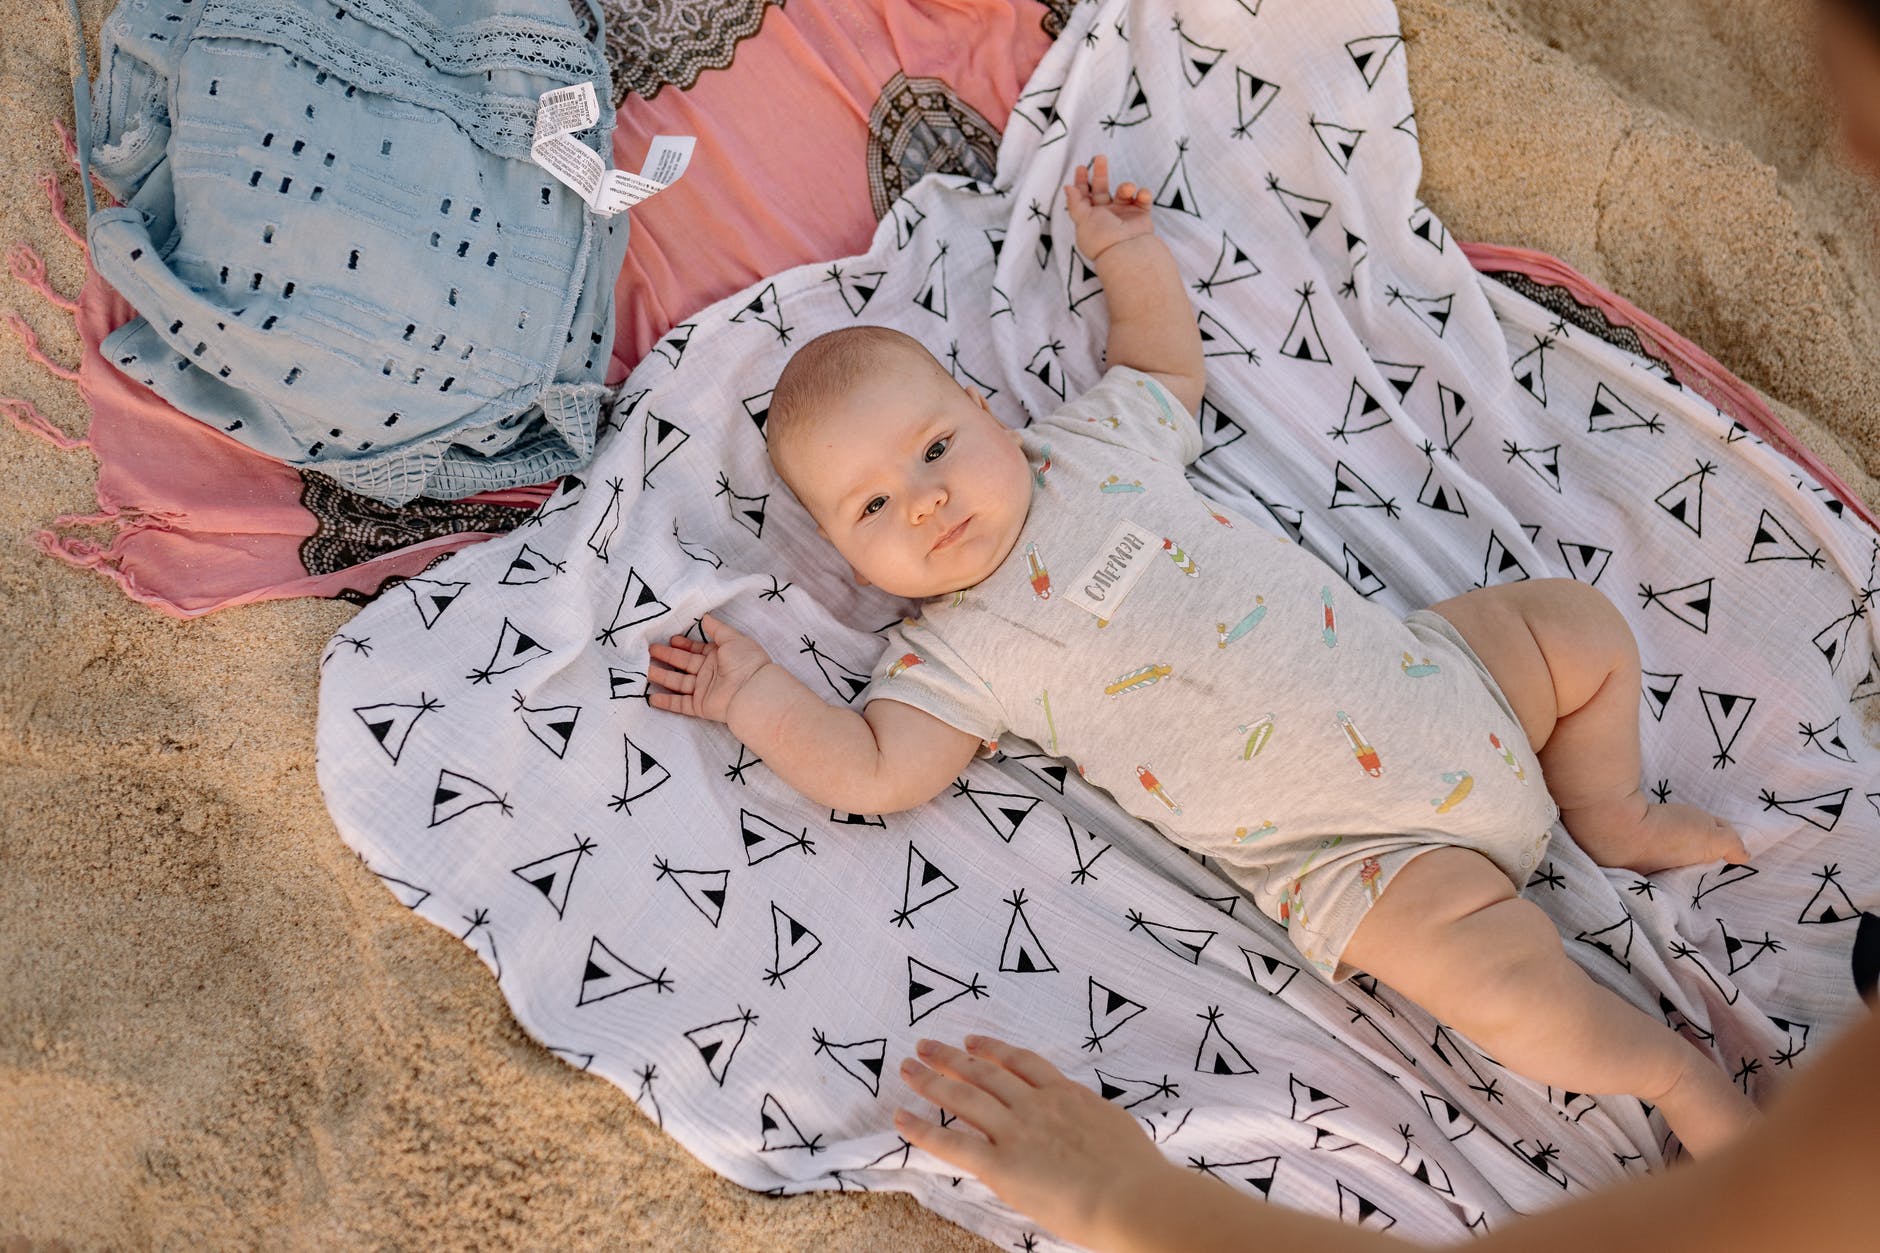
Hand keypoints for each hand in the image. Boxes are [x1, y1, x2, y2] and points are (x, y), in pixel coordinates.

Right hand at [647, 612, 773, 723]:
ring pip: (678, 682)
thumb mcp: (732, 638)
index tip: (670, 640)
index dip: (683, 645)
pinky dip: (666, 702)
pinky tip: (651, 697)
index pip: (696, 650)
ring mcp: (704, 690)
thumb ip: (716, 628)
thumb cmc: (745, 660)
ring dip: (661, 676)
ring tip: (644, 670)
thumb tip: (704, 617)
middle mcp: (710, 672)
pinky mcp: (700, 706)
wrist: (753, 690)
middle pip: (683, 664)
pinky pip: (680, 704)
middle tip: (649, 651)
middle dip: (666, 657)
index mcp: (718, 656)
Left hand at [895, 1035, 1172, 1246]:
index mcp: (1066, 1095)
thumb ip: (1091, 1122)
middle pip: (984, 1072)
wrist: (1133, 1195)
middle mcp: (1035, 1105)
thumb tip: (1088, 1125)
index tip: (972, 1041)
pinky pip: (952, 1143)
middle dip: (951, 1057)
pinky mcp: (1001, 1164)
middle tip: (925, 1044)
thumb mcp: (1116, 1128)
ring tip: (908, 1066)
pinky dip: (922, 1129)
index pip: (1021, 1063)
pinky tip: (901, 1117)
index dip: (992, 1049)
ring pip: (963, 1097)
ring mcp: (1015, 1131)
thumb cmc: (1138, 1172)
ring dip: (931, 1079)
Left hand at [1064, 154, 1157, 262]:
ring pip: (1124, 191)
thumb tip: (1067, 187)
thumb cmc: (1101, 237)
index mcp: (1090, 216)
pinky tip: (1141, 196)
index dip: (1081, 181)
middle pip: (1102, 189)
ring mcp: (1124, 215)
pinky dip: (1143, 194)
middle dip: (1100, 173)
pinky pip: (1143, 199)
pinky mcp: (1140, 216)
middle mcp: (1106, 215)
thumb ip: (1074, 202)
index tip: (1081, 167)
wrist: (1126, 250)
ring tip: (1127, 190)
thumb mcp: (1082, 218)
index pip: (1084, 196)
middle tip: (1100, 157)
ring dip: (1126, 186)